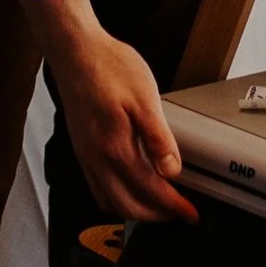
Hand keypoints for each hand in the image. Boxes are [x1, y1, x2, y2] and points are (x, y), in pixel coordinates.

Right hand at [44, 10, 196, 223]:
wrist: (75, 51)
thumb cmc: (108, 67)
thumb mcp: (144, 98)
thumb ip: (158, 139)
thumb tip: (171, 170)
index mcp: (115, 148)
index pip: (149, 191)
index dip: (174, 206)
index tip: (190, 213)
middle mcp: (96, 158)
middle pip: (126, 206)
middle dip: (155, 215)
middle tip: (178, 212)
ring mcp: (84, 155)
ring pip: (108, 201)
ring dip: (134, 209)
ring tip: (156, 202)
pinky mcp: (80, 148)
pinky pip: (95, 187)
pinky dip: (115, 196)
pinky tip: (128, 184)